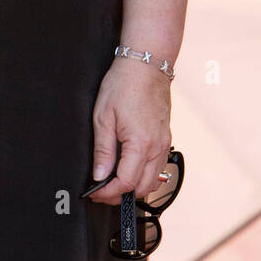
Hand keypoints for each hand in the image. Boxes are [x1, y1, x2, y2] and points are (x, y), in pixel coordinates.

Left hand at [88, 58, 171, 205]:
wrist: (146, 65)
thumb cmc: (123, 85)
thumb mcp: (103, 117)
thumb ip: (103, 151)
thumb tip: (99, 176)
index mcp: (141, 143)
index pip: (126, 183)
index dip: (108, 193)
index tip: (94, 193)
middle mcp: (157, 147)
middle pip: (143, 188)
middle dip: (121, 196)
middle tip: (102, 192)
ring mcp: (164, 143)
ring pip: (153, 181)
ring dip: (134, 187)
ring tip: (113, 183)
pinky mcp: (166, 138)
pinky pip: (158, 167)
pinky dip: (144, 175)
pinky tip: (129, 168)